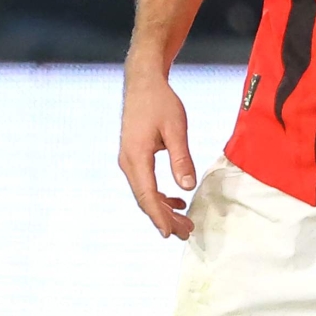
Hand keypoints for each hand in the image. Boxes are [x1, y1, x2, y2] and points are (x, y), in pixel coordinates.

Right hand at [120, 63, 198, 237]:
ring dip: (163, 209)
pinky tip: (177, 200)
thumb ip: (181, 159)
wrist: (143, 82)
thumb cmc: (160, 102)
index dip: (159, 216)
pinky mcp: (134, 156)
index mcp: (136, 157)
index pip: (147, 195)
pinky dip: (160, 196)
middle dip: (165, 218)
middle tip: (187, 232)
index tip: (171, 233)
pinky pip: (145, 183)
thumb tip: (187, 187)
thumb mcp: (176, 129)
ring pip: (145, 193)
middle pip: (145, 199)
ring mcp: (129, 160)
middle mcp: (128, 162)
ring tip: (185, 221)